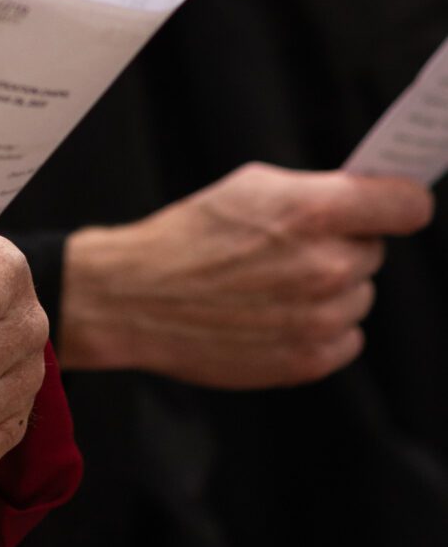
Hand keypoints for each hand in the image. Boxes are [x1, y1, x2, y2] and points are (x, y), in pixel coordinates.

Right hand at [59, 162, 433, 387]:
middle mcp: (327, 266)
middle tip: (294, 245)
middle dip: (344, 244)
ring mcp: (321, 317)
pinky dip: (322, 325)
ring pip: (360, 295)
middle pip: (375, 250)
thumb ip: (315, 193)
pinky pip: (347, 336)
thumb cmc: (189, 234)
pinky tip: (277, 311)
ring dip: (332, 287)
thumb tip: (362, 201)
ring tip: (276, 281)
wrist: (140, 295)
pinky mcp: (310, 360)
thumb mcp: (250, 186)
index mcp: (312, 212)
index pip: (406, 205)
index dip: (401, 201)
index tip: (397, 203)